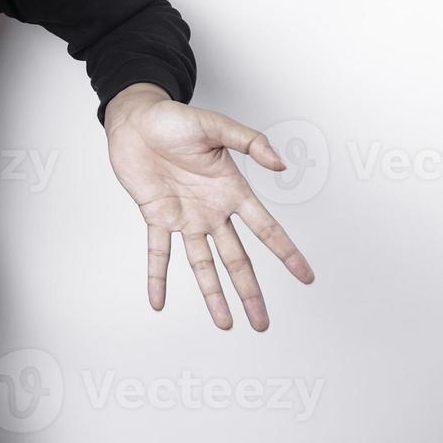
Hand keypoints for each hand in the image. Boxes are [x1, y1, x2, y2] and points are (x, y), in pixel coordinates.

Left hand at [103, 84, 314, 330]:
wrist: (135, 120)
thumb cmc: (175, 119)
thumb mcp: (216, 125)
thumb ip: (250, 141)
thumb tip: (280, 164)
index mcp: (231, 190)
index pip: (265, 228)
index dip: (286, 252)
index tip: (306, 276)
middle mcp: (211, 210)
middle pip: (237, 259)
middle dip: (250, 291)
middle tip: (262, 323)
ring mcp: (184, 217)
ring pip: (203, 264)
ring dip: (212, 294)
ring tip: (225, 323)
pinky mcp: (156, 216)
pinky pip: (158, 253)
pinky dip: (157, 277)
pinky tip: (158, 301)